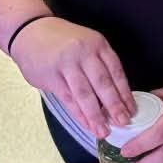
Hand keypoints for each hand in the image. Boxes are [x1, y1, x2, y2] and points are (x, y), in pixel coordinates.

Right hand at [10, 16, 133, 142]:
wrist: (30, 31)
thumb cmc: (62, 42)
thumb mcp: (87, 44)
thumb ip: (100, 66)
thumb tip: (117, 97)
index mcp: (97, 45)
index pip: (116, 72)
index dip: (125, 94)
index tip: (131, 110)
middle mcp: (83, 53)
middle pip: (103, 84)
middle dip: (114, 106)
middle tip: (122, 123)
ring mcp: (66, 64)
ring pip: (85, 94)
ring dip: (96, 115)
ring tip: (103, 131)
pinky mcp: (51, 76)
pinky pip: (68, 99)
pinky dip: (79, 114)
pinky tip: (87, 124)